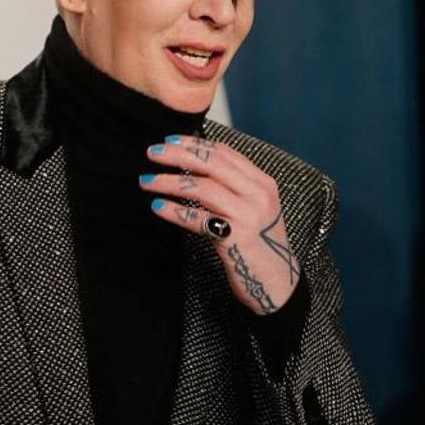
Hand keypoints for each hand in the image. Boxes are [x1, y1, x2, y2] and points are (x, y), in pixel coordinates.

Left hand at [138, 134, 300, 314]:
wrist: (278, 284)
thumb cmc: (258, 244)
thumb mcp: (253, 208)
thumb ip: (232, 186)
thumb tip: (196, 162)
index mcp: (262, 183)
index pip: (224, 153)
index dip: (194, 143)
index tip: (169, 140)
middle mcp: (258, 195)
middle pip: (212, 164)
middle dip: (178, 155)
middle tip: (152, 153)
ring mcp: (249, 216)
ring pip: (203, 188)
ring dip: (169, 182)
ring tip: (146, 181)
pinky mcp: (237, 238)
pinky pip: (198, 219)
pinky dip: (174, 211)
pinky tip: (157, 206)